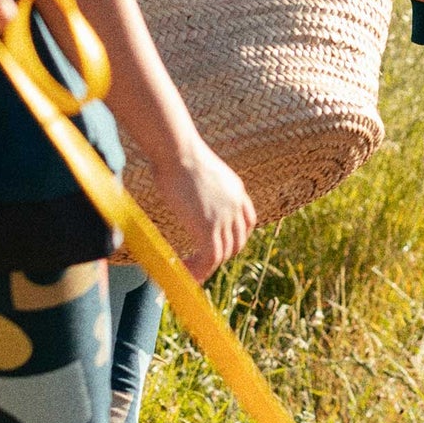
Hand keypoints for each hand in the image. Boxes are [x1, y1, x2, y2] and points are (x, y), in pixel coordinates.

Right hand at [154, 139, 256, 281]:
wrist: (177, 151)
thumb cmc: (176, 154)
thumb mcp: (198, 170)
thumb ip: (198, 184)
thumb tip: (179, 185)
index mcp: (236, 190)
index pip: (247, 222)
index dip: (236, 237)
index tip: (221, 245)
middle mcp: (236, 206)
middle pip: (237, 241)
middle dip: (222, 255)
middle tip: (201, 262)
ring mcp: (224, 218)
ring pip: (223, 254)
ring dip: (207, 267)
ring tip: (189, 271)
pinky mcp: (209, 228)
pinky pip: (210, 258)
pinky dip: (200, 270)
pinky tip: (186, 271)